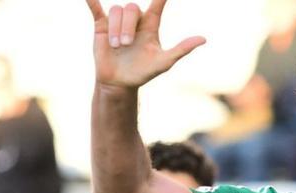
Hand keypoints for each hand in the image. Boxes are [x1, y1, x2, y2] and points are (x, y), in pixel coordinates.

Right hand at [85, 0, 205, 88]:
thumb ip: (182, 49)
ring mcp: (117, 22)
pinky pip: (96, 8)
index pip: (157, 5)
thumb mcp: (164, 62)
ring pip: (116, 10)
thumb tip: (203, 39)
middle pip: (132, 9)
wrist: (120, 82)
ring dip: (116, 28)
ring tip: (116, 46)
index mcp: (151, 26)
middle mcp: (135, 21)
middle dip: (127, 26)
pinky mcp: (101, 26)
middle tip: (125, 45)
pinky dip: (91, 0)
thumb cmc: (144, 72)